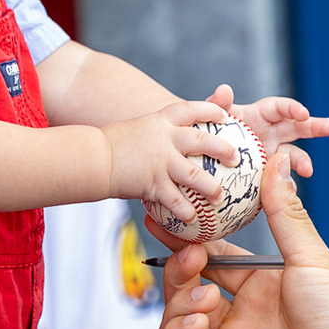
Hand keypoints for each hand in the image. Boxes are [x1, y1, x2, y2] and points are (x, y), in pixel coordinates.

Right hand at [101, 99, 232, 223]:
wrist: (92, 158)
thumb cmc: (113, 146)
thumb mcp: (138, 130)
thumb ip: (157, 135)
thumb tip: (172, 143)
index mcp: (161, 120)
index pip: (191, 109)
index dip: (210, 109)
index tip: (224, 115)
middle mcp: (164, 138)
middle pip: (202, 140)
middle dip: (222, 148)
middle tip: (235, 157)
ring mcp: (160, 161)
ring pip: (195, 174)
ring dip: (210, 186)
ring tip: (219, 195)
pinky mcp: (153, 183)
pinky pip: (175, 200)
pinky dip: (185, 210)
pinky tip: (193, 219)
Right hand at [157, 151, 328, 328]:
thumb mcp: (309, 258)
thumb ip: (284, 212)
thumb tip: (277, 163)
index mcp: (262, 287)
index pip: (214, 259)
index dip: (190, 240)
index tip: (169, 220)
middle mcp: (241, 317)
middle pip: (189, 285)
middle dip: (180, 266)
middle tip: (188, 253)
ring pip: (176, 317)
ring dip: (178, 297)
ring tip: (203, 291)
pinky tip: (200, 317)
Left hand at [204, 83, 328, 177]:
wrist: (201, 159)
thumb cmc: (206, 132)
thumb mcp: (208, 116)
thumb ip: (217, 104)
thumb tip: (224, 90)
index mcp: (259, 116)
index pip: (281, 108)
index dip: (293, 108)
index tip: (303, 114)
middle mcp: (270, 134)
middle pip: (297, 127)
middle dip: (315, 127)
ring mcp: (271, 155)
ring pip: (293, 156)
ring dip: (303, 161)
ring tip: (308, 171)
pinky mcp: (268, 176)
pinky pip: (280, 180)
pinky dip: (285, 185)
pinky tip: (288, 192)